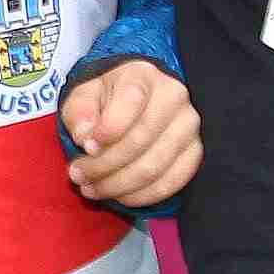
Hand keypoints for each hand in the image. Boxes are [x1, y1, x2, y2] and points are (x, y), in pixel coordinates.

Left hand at [62, 59, 200, 208]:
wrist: (136, 103)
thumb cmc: (106, 100)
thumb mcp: (83, 96)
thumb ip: (80, 113)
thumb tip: (86, 138)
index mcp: (142, 76)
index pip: (130, 102)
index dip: (106, 131)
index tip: (85, 147)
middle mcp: (173, 97)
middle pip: (139, 141)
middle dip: (103, 167)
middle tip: (78, 176)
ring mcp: (188, 125)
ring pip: (154, 167)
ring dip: (118, 186)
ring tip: (92, 189)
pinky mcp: (194, 151)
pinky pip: (171, 182)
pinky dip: (141, 196)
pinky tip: (119, 196)